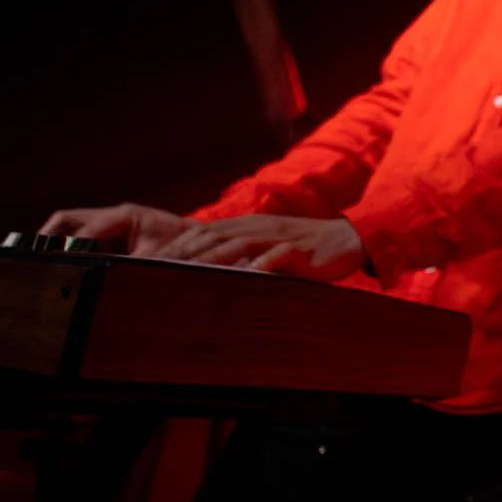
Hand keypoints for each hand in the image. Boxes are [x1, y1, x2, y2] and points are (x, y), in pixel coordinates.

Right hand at [40, 203, 190, 256]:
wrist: (200, 242)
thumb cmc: (179, 248)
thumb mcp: (153, 259)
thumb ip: (128, 267)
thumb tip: (102, 277)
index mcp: (125, 216)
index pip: (87, 228)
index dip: (67, 245)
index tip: (50, 261)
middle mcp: (112, 216)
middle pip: (67, 220)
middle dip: (46, 237)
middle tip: (28, 257)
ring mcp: (108, 223)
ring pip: (67, 226)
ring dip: (51, 242)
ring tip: (33, 262)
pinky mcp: (106, 235)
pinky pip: (76, 237)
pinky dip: (62, 248)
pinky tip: (51, 266)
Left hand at [157, 215, 366, 280]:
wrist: (350, 240)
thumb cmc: (306, 251)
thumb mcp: (269, 250)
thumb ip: (243, 257)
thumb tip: (211, 274)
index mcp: (249, 227)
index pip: (204, 233)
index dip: (177, 246)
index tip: (151, 260)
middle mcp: (259, 227)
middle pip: (213, 236)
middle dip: (183, 251)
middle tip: (155, 267)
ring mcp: (278, 237)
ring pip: (237, 243)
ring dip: (211, 256)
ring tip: (187, 270)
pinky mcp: (298, 249)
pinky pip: (275, 255)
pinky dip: (259, 264)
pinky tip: (244, 275)